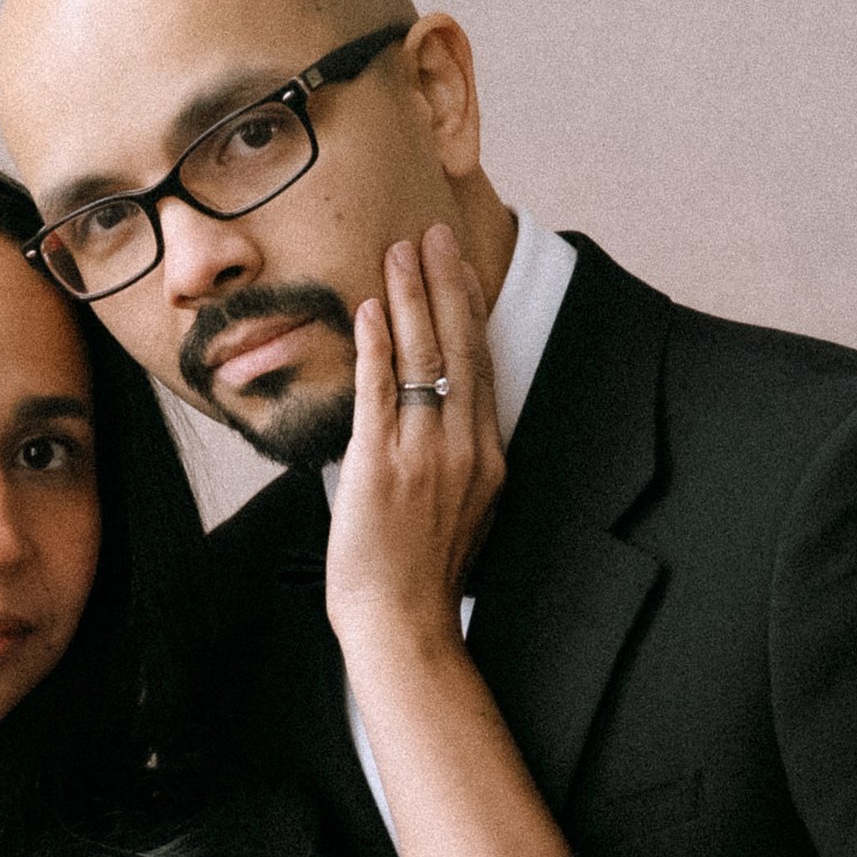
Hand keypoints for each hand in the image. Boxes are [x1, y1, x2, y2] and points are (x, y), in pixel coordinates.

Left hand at [324, 221, 504, 661]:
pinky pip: (380, 389)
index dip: (470, 311)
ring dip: (409, 297)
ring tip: (399, 250)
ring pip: (422, 356)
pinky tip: (368, 308)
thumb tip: (432, 431)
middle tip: (433, 233)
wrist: (403, 623)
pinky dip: (376, 344)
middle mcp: (464, 448)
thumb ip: (452, 467)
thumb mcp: (458, 515)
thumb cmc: (421, 580)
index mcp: (488, 459)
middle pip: (461, 346)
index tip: (458, 268)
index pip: (481, 367)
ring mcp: (425, 453)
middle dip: (445, 283)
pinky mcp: (382, 463)